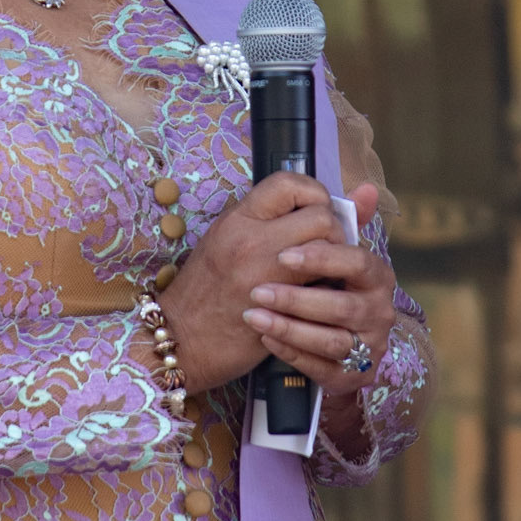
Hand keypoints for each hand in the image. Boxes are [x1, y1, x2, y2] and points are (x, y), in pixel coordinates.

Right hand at [160, 174, 383, 395]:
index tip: (313, 208)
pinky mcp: (283, 307)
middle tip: (327, 245)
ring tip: (325, 269)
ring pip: (329, 251)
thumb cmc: (203, 289)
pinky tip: (318, 293)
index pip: (289, 184)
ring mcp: (269, 275)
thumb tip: (304, 203)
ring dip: (336, 259)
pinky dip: (329, 287)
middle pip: (320, 217)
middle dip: (334, 229)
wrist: (183, 336)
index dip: (312, 192)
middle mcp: (253, 240)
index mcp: (238, 219)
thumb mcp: (224, 240)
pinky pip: (323, 287)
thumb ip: (263, 221)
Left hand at [244, 179, 394, 404]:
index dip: (322, 257)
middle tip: (258, 290)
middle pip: (343, 305)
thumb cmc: (309, 283)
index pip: (357, 261)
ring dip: (289, 327)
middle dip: (297, 298)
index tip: (283, 255)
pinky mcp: (351, 375)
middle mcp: (380, 311)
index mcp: (376, 275)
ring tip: (254, 315)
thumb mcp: (317, 250)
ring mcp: (368, 346)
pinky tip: (265, 337)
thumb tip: (368, 188)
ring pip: (331, 340)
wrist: (302, 334)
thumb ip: (337, 219)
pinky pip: (322, 368)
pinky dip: (291, 353)